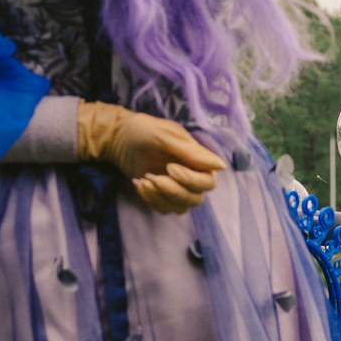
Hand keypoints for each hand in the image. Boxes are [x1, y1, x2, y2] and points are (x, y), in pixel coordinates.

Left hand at [75, 103, 223, 214]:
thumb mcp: (167, 137)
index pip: (208, 183)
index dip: (191, 180)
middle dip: (173, 192)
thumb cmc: (144, 131)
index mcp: (198, 161)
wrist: (118, 137)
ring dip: (160, 197)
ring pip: (181, 208)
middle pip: (196, 199)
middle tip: (153, 177)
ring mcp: (177, 188)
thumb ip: (193, 152)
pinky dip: (150, 199)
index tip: (169, 167)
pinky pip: (164, 209)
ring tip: (143, 179)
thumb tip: (222, 167)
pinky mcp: (162, 196)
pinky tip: (138, 183)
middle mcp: (191, 177)